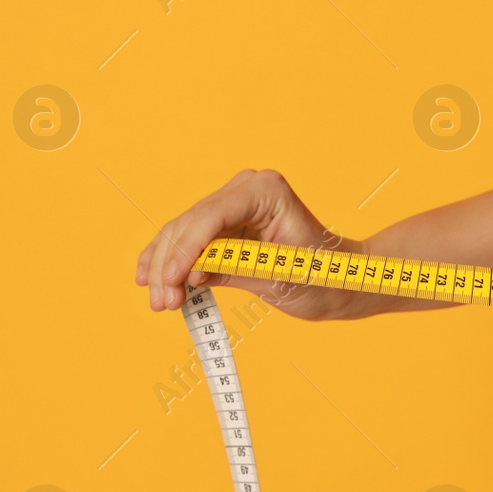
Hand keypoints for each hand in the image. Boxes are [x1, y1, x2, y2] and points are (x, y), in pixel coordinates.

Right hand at [134, 168, 357, 321]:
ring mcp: (231, 204)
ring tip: (160, 302)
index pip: (212, 216)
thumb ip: (232, 270)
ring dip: (164, 268)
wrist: (341, 282)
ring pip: (181, 233)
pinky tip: (152, 282)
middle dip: (171, 264)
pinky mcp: (224, 225)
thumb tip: (189, 275)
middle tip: (162, 302)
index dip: (186, 250)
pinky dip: (170, 262)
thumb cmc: (322, 276)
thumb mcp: (279, 276)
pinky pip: (188, 241)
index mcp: (266, 190)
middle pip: (190, 224)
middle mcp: (245, 189)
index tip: (172, 281)